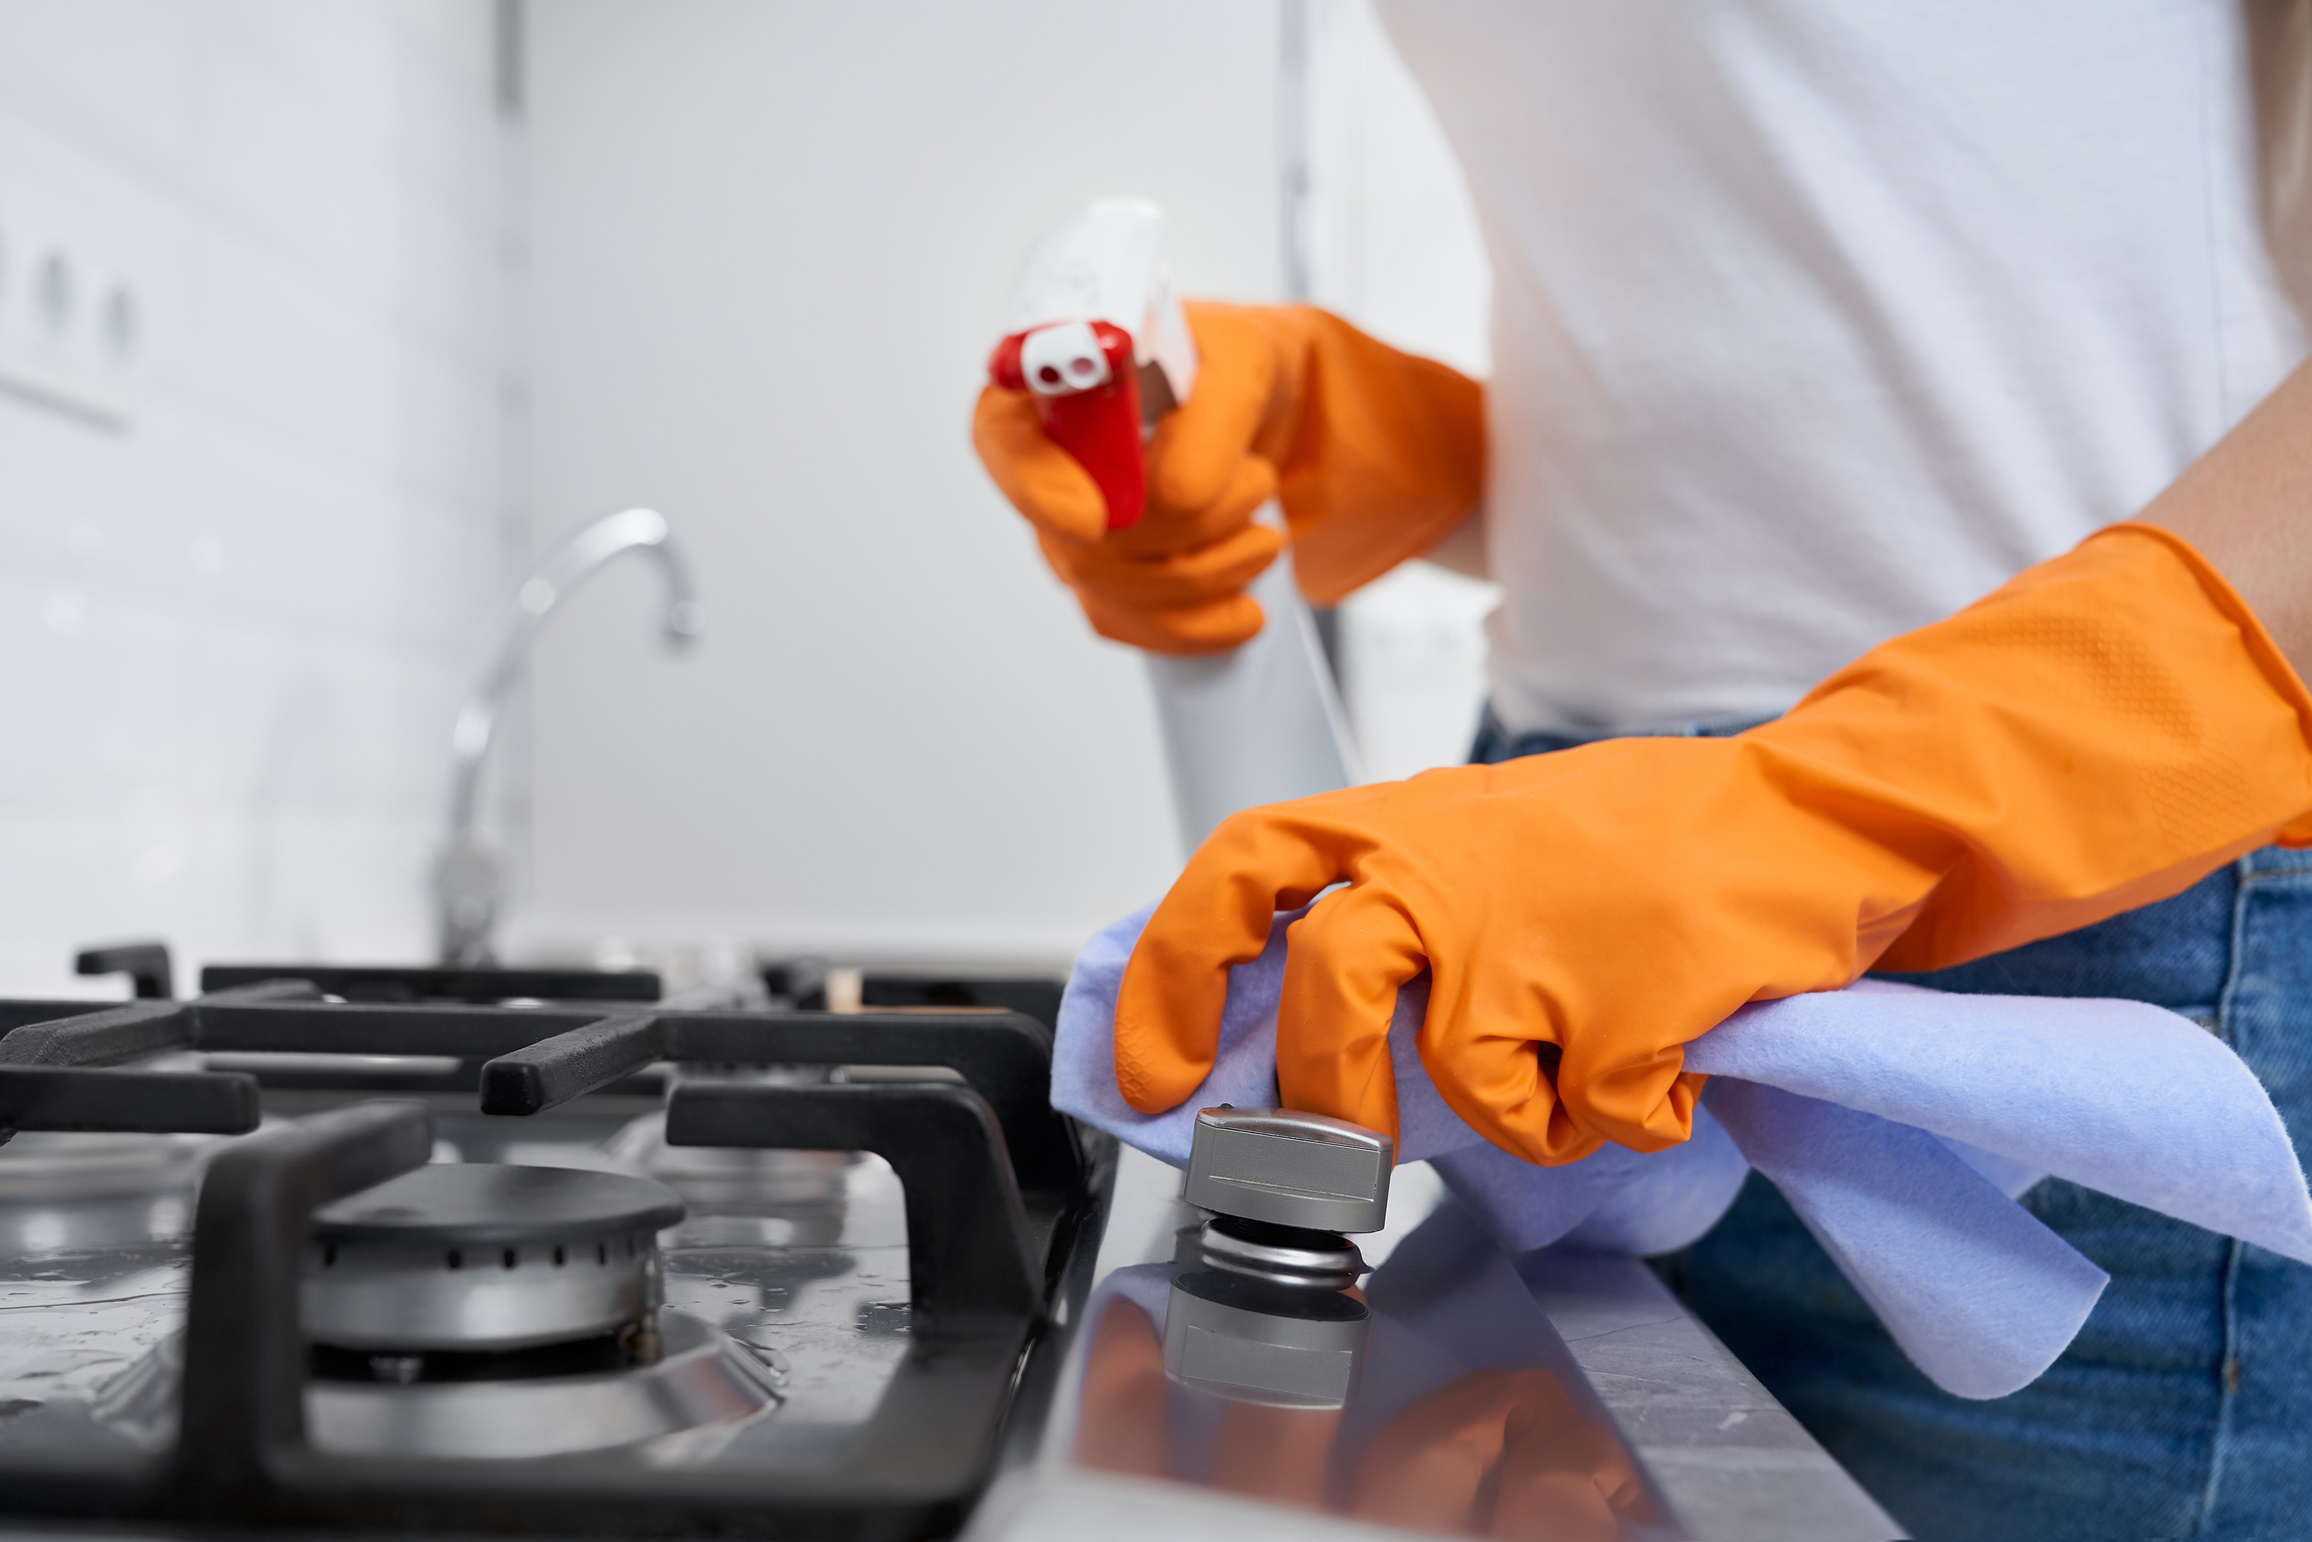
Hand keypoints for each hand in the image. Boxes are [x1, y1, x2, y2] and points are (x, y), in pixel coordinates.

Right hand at [973, 303, 1483, 653]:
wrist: (1286, 415)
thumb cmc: (1244, 367)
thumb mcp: (1245, 361)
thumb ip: (1207, 418)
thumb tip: (1170, 496)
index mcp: (1060, 380)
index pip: (1002, 439)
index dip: (1037, 486)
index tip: (1099, 519)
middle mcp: (1052, 459)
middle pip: (1072, 533)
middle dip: (1179, 528)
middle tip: (1256, 486)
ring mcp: (1076, 527)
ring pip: (1107, 587)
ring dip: (1204, 572)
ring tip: (1266, 530)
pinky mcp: (1114, 581)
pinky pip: (1132, 627)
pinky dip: (1198, 625)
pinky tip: (1245, 606)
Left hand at [1114, 525, 2311, 1161]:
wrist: (1809, 818)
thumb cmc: (1644, 835)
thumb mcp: (1486, 834)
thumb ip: (1388, 899)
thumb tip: (1289, 1014)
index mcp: (1405, 821)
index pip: (1237, 875)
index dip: (1174, 977)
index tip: (1155, 1073)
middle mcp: (1451, 870)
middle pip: (1332, 996)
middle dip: (1330, 1101)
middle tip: (1344, 1161)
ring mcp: (1537, 936)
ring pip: (1467, 1082)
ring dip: (1524, 1105)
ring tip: (1586, 1061)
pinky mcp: (1624, 1001)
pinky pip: (1582, 1116)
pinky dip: (1623, 1113)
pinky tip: (1663, 1054)